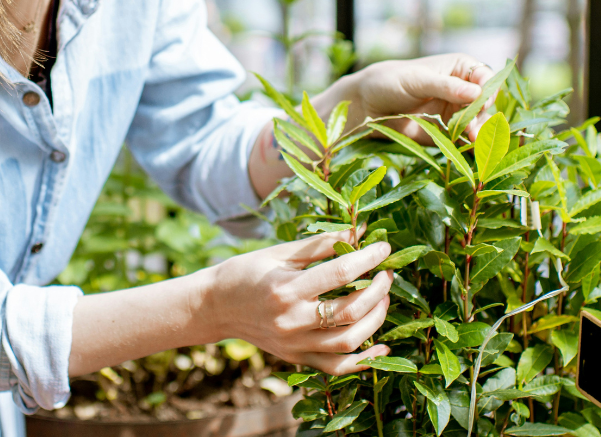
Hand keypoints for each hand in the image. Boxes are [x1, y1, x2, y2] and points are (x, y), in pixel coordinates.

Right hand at [202, 228, 393, 374]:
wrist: (214, 307)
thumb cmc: (246, 272)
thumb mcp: (280, 252)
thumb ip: (319, 245)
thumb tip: (358, 232)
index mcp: (286, 288)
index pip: (340, 273)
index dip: (368, 258)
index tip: (384, 248)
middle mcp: (292, 320)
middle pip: (351, 310)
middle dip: (378, 290)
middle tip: (386, 274)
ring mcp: (294, 344)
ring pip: (349, 341)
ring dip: (376, 320)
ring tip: (383, 300)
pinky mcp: (296, 358)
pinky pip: (337, 367)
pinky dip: (364, 361)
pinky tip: (382, 348)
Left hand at [248, 53, 494, 199]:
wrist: (366, 106)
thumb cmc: (389, 82)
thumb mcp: (416, 80)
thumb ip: (445, 87)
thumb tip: (476, 94)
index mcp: (460, 68)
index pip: (485, 77)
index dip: (487, 89)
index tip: (480, 100)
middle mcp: (463, 91)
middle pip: (486, 104)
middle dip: (483, 116)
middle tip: (473, 129)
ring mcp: (457, 113)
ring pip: (479, 124)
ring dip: (478, 134)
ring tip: (471, 141)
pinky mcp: (448, 135)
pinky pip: (465, 142)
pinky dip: (468, 147)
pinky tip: (468, 152)